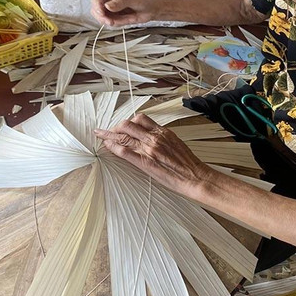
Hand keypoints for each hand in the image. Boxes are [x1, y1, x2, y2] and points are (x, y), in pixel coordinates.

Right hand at [90, 0, 160, 26]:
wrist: (150, 9)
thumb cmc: (143, 0)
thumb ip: (120, 2)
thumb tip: (108, 6)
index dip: (97, 5)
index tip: (102, 12)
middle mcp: (108, 0)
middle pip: (95, 8)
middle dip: (100, 16)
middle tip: (110, 21)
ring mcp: (110, 10)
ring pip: (99, 17)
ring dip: (106, 21)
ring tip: (116, 21)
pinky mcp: (113, 18)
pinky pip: (107, 23)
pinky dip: (112, 24)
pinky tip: (120, 21)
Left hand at [94, 113, 211, 195]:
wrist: (194, 176)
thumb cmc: (188, 163)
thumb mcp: (176, 143)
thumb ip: (162, 138)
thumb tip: (151, 137)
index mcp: (162, 132)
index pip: (140, 119)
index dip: (128, 121)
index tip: (121, 124)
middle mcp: (154, 138)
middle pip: (128, 125)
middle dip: (115, 127)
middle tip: (109, 131)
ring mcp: (148, 149)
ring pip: (123, 136)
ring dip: (109, 135)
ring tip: (101, 136)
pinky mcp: (144, 162)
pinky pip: (124, 151)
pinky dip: (113, 147)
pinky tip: (107, 147)